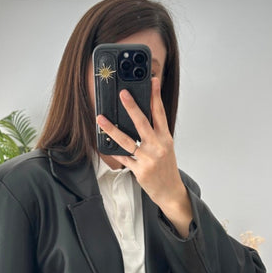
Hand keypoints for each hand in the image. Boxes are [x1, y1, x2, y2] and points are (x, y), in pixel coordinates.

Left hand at [96, 77, 192, 237]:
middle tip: (123, 93)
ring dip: (112, 129)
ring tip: (101, 119)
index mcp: (166, 138)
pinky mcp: (139, 171)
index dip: (156, 96)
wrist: (170, 191)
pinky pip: (122, 158)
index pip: (160, 113)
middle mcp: (158, 147)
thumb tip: (139, 116)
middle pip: (143, 123)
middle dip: (132, 107)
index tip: (152, 81)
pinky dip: (112, 151)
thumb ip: (155, 133)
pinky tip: (103, 144)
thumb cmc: (166, 168)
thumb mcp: (165, 147)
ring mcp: (148, 159)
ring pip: (128, 141)